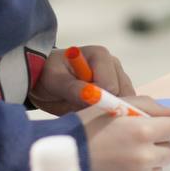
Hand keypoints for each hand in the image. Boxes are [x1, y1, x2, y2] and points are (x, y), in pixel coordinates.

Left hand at [30, 45, 167, 116]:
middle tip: (82, 111)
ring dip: (107, 111)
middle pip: (122, 94)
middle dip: (106, 107)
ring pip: (124, 102)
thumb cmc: (49, 75)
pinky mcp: (119, 91)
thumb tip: (92, 96)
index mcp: (100, 56)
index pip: (111, 86)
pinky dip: (110, 114)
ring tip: (85, 110)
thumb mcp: (55, 81)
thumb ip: (74, 88)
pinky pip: (121, 107)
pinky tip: (93, 113)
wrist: (45, 80)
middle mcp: (113, 65)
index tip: (82, 109)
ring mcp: (118, 78)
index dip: (99, 101)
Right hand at [81, 106, 169, 170]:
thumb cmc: (87, 127)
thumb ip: (148, 105)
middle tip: (140, 141)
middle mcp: (145, 156)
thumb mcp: (116, 105)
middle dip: (161, 144)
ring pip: (158, 168)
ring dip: (150, 161)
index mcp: (143, 131)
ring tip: (125, 156)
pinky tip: (117, 170)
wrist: (61, 160)